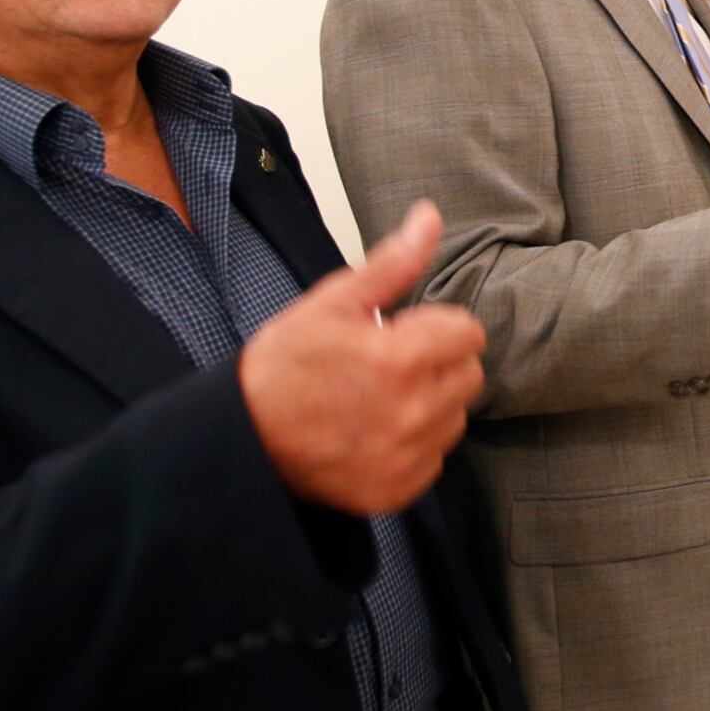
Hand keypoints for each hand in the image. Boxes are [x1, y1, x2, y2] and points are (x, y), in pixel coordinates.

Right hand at [238, 201, 485, 516]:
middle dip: (439, 363)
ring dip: (431, 405)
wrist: (240, 436)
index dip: (438, 326)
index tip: (406, 332)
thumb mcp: (332, 302)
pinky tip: (376, 431)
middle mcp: (412, 412)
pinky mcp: (395, 491)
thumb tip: (430, 219)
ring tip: (381, 398)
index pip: (469, 333)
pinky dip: (414, 445)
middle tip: (393, 363)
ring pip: (455, 419)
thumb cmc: (282, 366)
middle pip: (469, 376)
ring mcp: (405, 456)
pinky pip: (434, 460)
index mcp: (402, 358)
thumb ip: (393, 263)